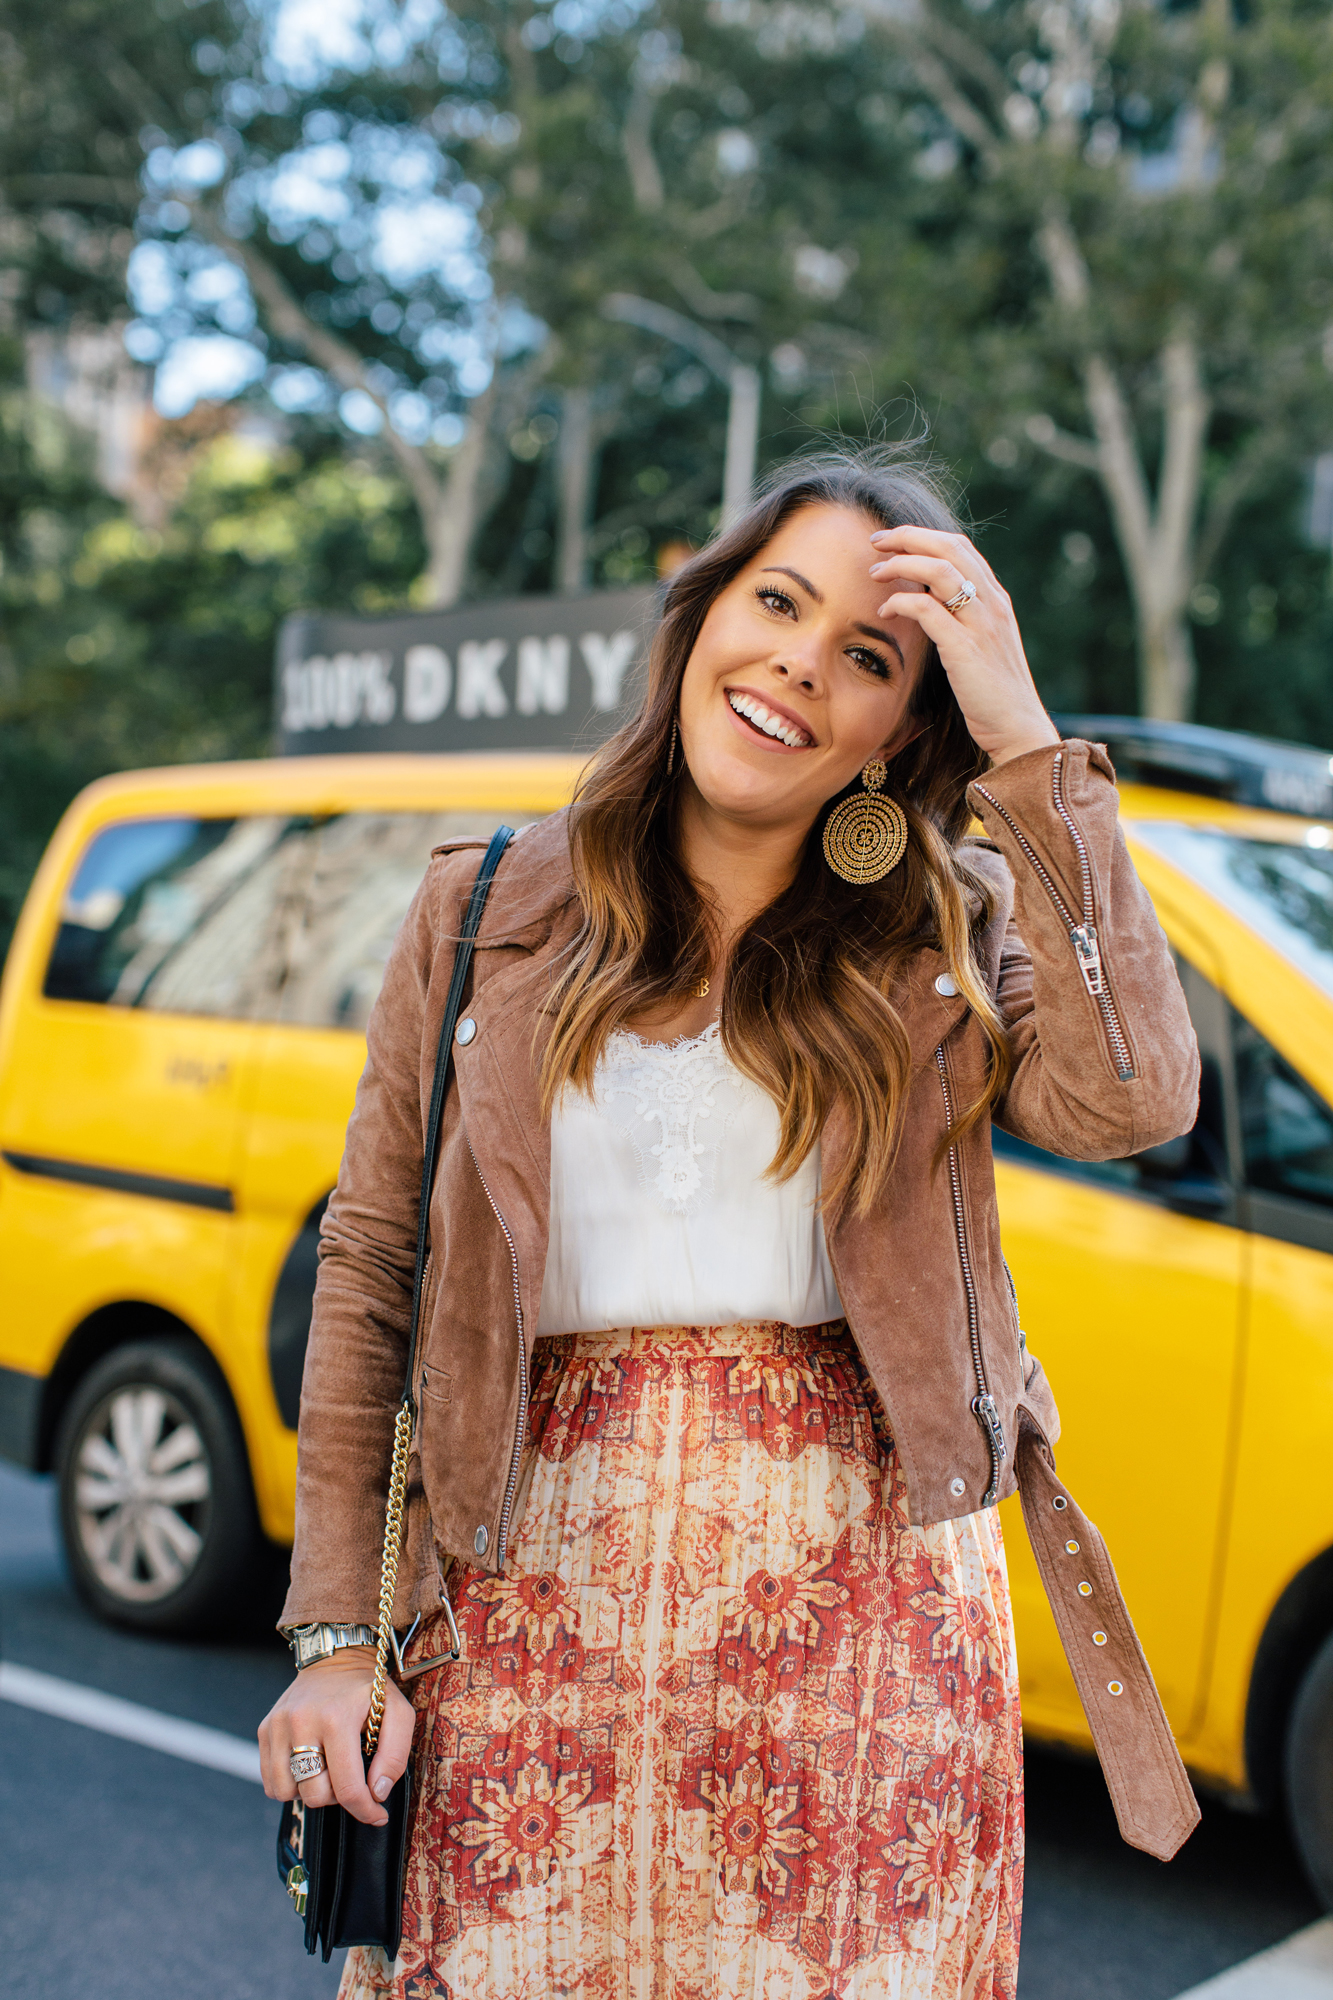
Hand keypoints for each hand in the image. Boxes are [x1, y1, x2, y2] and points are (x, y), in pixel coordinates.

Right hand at [258, 1650, 415, 1827]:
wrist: (335, 1657)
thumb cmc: (369, 1689)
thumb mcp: (398, 1712)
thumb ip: (395, 1755)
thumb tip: (376, 1793)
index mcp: (336, 1719)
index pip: (347, 1787)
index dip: (365, 1810)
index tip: (377, 1815)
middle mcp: (301, 1723)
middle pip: (314, 1795)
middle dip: (338, 1798)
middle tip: (351, 1778)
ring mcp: (277, 1726)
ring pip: (286, 1793)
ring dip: (310, 1792)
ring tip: (328, 1771)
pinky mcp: (264, 1729)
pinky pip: (269, 1782)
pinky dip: (290, 1785)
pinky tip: (309, 1767)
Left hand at [869, 526, 1060, 767]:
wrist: (1018, 727)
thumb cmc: (994, 693)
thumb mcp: (982, 646)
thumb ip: (962, 619)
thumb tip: (926, 602)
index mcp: (996, 599)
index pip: (960, 547)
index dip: (923, 536)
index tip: (894, 541)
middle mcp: (992, 604)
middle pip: (949, 548)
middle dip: (908, 537)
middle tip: (876, 542)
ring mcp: (981, 624)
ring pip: (938, 571)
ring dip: (901, 564)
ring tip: (876, 572)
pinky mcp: (965, 648)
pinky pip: (927, 609)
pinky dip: (901, 602)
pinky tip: (885, 611)